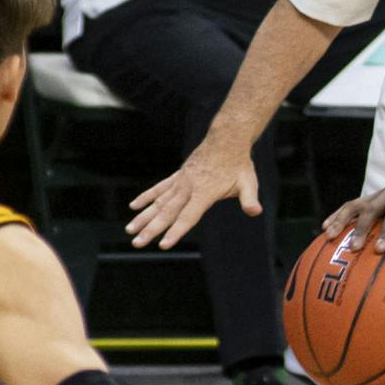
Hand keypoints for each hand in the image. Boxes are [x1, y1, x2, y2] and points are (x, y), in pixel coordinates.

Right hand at [128, 137, 258, 247]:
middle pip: (167, 213)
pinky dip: (146, 198)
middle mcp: (188, 188)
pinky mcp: (178, 176)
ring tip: (129, 230)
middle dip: (151, 230)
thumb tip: (255, 211)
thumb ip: (249, 199)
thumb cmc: (238, 164)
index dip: (176, 231)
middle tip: (137, 244)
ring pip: (158, 202)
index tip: (163, 245)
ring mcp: (181, 181)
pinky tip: (133, 207)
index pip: (188, 216)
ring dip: (143, 217)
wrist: (226, 139)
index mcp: (204, 192)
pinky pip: (159, 189)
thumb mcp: (248, 182)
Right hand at [322, 184, 384, 263]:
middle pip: (370, 208)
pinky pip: (350, 208)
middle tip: (354, 249)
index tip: (379, 249)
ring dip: (340, 220)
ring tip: (329, 237)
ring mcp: (376, 195)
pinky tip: (325, 231)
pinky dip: (337, 217)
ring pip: (354, 205)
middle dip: (360, 228)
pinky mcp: (369, 201)